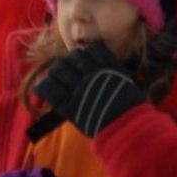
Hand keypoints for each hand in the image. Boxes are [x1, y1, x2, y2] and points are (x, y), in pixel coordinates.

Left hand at [31, 41, 146, 137]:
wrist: (127, 128)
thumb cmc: (133, 108)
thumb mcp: (128, 83)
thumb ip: (116, 73)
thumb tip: (107, 66)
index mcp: (109, 68)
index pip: (94, 48)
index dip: (88, 50)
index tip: (87, 56)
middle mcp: (92, 75)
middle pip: (73, 56)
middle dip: (71, 59)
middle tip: (70, 67)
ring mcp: (78, 89)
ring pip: (58, 69)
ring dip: (57, 71)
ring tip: (58, 77)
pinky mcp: (67, 105)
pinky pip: (48, 88)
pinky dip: (43, 86)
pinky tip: (44, 87)